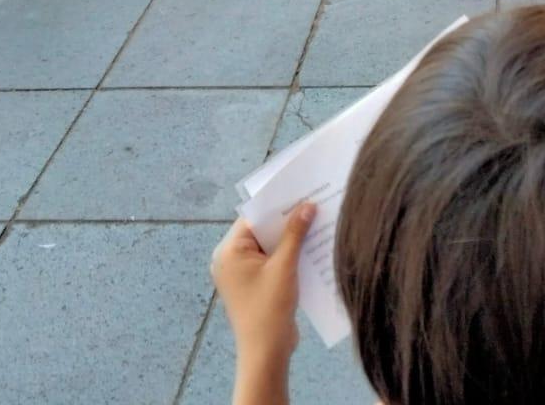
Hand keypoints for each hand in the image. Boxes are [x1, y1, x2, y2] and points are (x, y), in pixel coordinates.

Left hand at [212, 203, 316, 372]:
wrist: (265, 353)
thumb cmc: (269, 309)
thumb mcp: (284, 267)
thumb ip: (295, 233)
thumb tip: (307, 205)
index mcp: (228, 251)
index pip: (254, 217)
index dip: (277, 205)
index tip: (301, 192)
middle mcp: (230, 259)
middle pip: (262, 231)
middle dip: (287, 221)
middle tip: (313, 204)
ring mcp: (241, 273)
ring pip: (269, 246)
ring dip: (290, 239)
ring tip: (316, 223)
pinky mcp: (254, 285)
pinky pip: (271, 261)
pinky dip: (288, 256)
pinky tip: (311, 248)